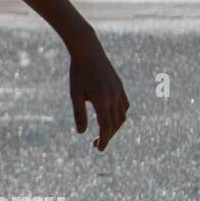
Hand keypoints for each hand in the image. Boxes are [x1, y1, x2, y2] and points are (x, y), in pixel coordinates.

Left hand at [67, 36, 128, 150]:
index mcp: (103, 99)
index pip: (106, 126)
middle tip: (96, 145)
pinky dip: (120, 115)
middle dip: (108, 136)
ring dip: (114, 127)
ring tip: (102, 134)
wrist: (89, 51)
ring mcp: (119, 90)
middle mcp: (114, 95)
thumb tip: (82, 133)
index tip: (99, 149)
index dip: (104, 139)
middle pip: (115, 123)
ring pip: (122, 115)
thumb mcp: (75, 94)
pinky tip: (110, 119)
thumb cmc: (78, 73)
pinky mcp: (120, 86)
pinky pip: (125, 105)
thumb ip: (79, 114)